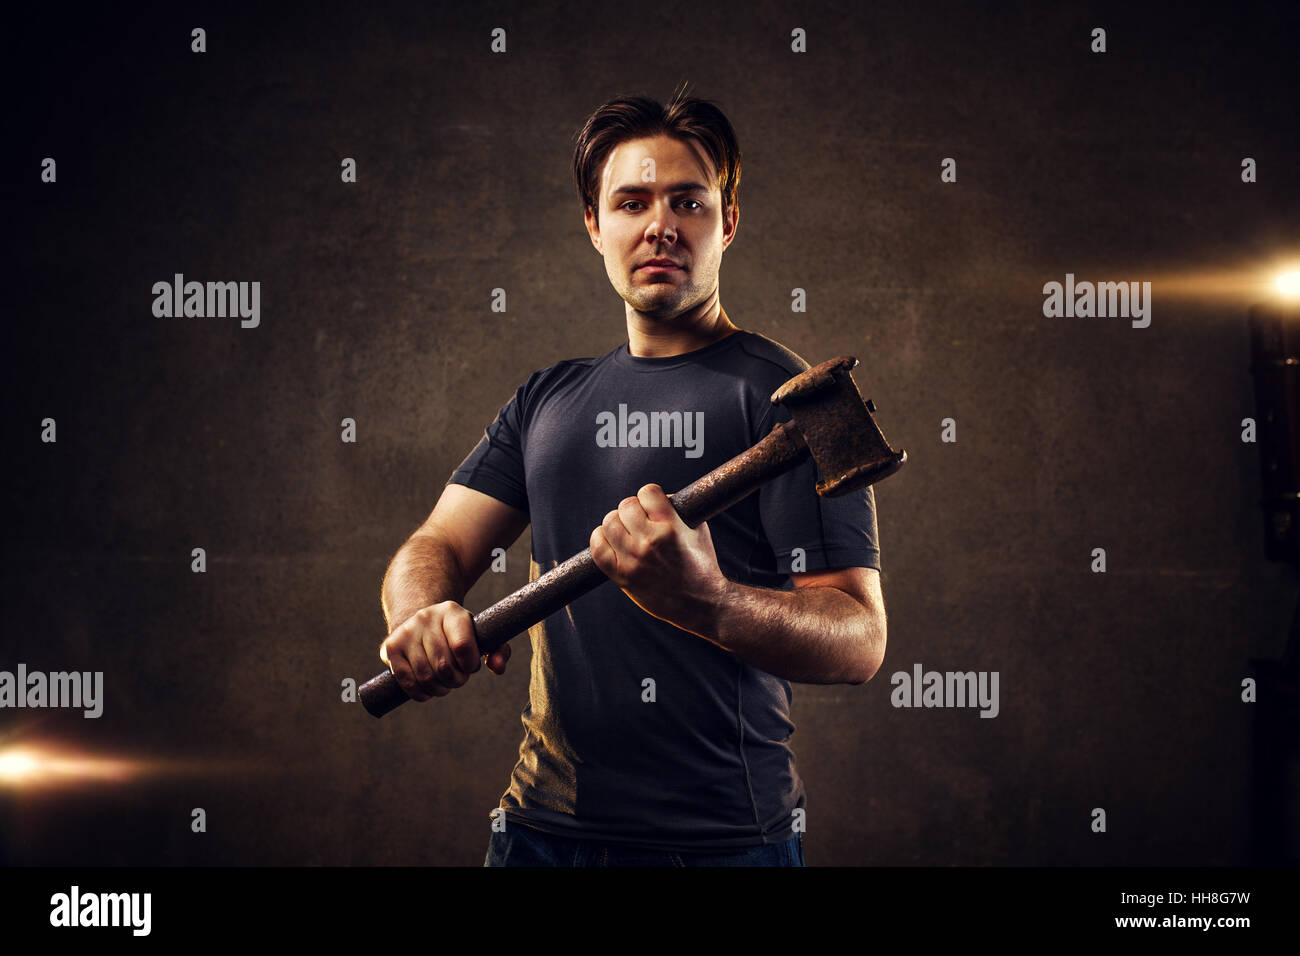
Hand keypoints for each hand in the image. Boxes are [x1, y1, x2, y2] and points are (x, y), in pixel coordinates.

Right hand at [379, 601, 509, 701]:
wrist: (420, 622)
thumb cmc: (457, 634)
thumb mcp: (480, 636)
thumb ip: (498, 650)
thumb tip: (497, 668)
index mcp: (452, 611)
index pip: (462, 646)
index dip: (469, 665)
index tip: (471, 667)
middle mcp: (426, 617)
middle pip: (443, 665)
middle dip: (456, 680)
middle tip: (458, 679)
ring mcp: (406, 631)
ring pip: (425, 675)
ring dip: (439, 689)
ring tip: (445, 685)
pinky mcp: (391, 646)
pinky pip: (405, 680)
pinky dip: (419, 693)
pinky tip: (428, 691)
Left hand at [589, 483, 729, 633]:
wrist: (700, 603)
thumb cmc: (701, 564)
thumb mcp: (697, 530)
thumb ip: (676, 509)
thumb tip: (653, 497)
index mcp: (671, 528)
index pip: (648, 492)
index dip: (649, 496)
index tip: (652, 506)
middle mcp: (649, 543)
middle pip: (625, 506)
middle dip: (633, 509)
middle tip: (639, 519)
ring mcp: (633, 560)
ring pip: (609, 523)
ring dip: (616, 522)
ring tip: (625, 530)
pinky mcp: (622, 577)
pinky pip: (598, 549)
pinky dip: (600, 539)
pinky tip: (610, 540)